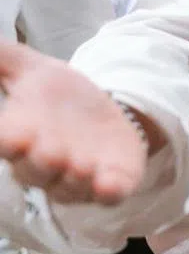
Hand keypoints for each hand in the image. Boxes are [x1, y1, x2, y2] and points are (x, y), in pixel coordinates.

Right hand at [0, 41, 146, 204]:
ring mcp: (79, 176)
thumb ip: (2, 59)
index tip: (11, 134)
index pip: (6, 142)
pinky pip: (109, 195)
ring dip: (75, 179)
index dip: (8, 139)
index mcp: (19, 136)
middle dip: (41, 161)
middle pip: (35, 170)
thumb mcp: (32, 70)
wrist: (107, 110)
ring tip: (81, 166)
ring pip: (69, 187)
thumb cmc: (59, 96)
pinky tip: (110, 185)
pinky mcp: (113, 182)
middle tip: (49, 150)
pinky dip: (109, 191)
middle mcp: (44, 163)